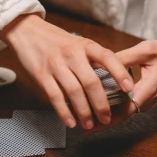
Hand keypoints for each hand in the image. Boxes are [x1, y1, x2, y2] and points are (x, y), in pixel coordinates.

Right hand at [0, 14, 132, 128]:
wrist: (28, 31)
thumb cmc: (58, 41)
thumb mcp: (79, 44)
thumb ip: (93, 60)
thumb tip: (113, 82)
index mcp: (85, 45)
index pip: (107, 57)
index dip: (119, 73)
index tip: (129, 88)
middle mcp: (72, 54)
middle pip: (91, 82)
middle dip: (101, 104)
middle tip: (107, 118)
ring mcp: (56, 64)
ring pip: (74, 92)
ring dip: (84, 111)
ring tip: (90, 124)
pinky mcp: (41, 74)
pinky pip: (55, 96)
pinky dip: (64, 112)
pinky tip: (71, 122)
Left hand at [90, 41, 156, 130]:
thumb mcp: (147, 50)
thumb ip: (124, 57)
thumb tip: (100, 62)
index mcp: (148, 89)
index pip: (125, 109)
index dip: (107, 118)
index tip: (91, 122)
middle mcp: (146, 100)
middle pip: (121, 116)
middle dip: (102, 122)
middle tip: (81, 127)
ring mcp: (145, 102)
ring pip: (123, 113)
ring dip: (106, 117)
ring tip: (85, 119)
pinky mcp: (143, 99)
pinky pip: (126, 107)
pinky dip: (112, 110)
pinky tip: (97, 107)